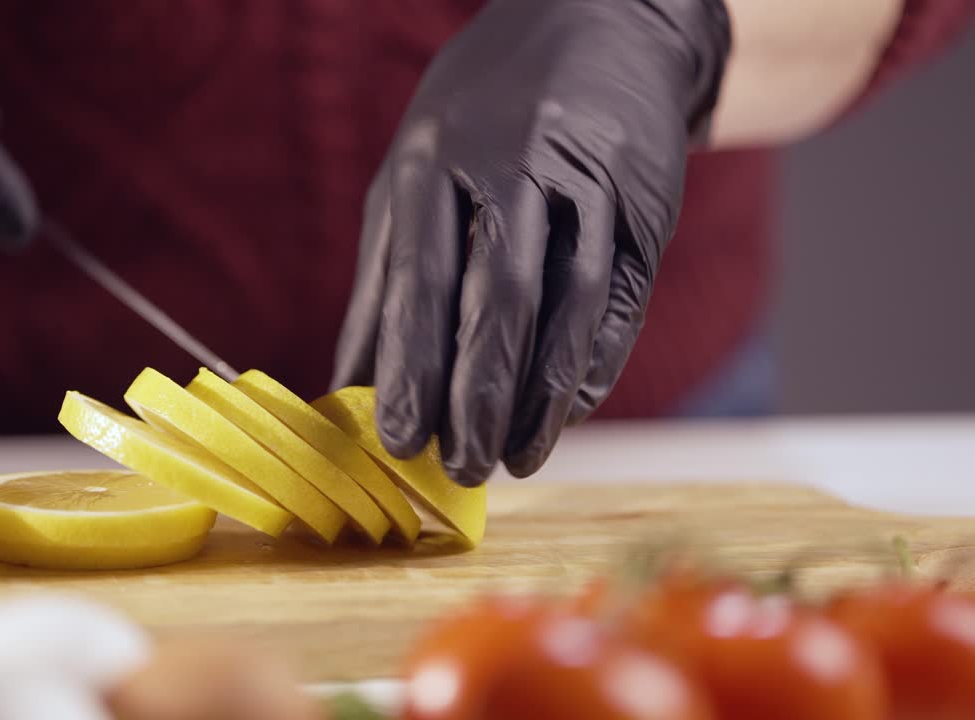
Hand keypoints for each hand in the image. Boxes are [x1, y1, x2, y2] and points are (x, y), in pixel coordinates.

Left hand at [331, 0, 730, 485]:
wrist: (602, 30)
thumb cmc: (482, 124)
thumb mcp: (412, 178)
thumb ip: (384, 281)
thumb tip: (349, 388)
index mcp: (436, 159)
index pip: (419, 279)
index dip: (410, 367)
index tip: (398, 440)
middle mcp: (513, 163)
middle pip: (496, 297)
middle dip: (475, 394)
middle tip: (461, 466)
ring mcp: (587, 180)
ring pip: (568, 305)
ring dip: (541, 395)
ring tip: (517, 457)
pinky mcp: (645, 202)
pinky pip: (621, 297)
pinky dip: (595, 361)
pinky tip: (570, 409)